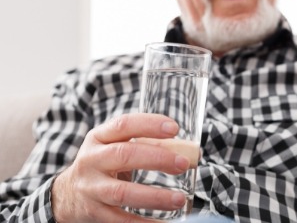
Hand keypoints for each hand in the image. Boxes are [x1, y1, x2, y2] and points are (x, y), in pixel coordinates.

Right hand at [51, 114, 193, 222]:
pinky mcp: (94, 212)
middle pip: (124, 155)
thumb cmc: (103, 164)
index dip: (149, 125)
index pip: (124, 125)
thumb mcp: (114, 146)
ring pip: (122, 192)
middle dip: (157, 159)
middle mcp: (91, 160)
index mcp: (99, 138)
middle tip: (183, 164)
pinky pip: (120, 220)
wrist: (67, 194)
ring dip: (154, 196)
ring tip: (179, 199)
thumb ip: (145, 143)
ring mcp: (91, 188)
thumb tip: (187, 150)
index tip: (174, 129)